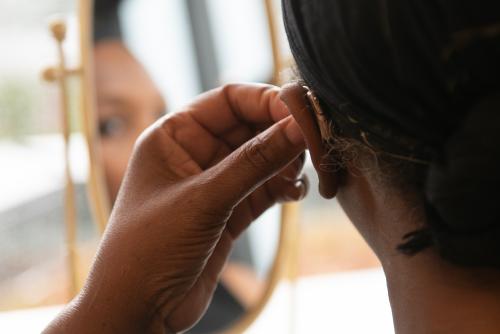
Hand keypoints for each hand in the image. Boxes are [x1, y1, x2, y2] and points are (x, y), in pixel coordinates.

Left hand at [45, 84, 305, 333]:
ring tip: (300, 175)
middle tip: (315, 144)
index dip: (267, 101)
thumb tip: (298, 126)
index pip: (229, 100)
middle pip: (251, 126)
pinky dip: (284, 186)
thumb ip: (254, 162)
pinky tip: (294, 194)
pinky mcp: (230, 210)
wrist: (138, 310)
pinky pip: (265, 186)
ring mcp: (215, 182)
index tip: (302, 112)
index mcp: (174, 135)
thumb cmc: (149, 249)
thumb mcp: (204, 200)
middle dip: (283, 132)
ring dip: (287, 162)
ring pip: (263, 157)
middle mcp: (195, 153)